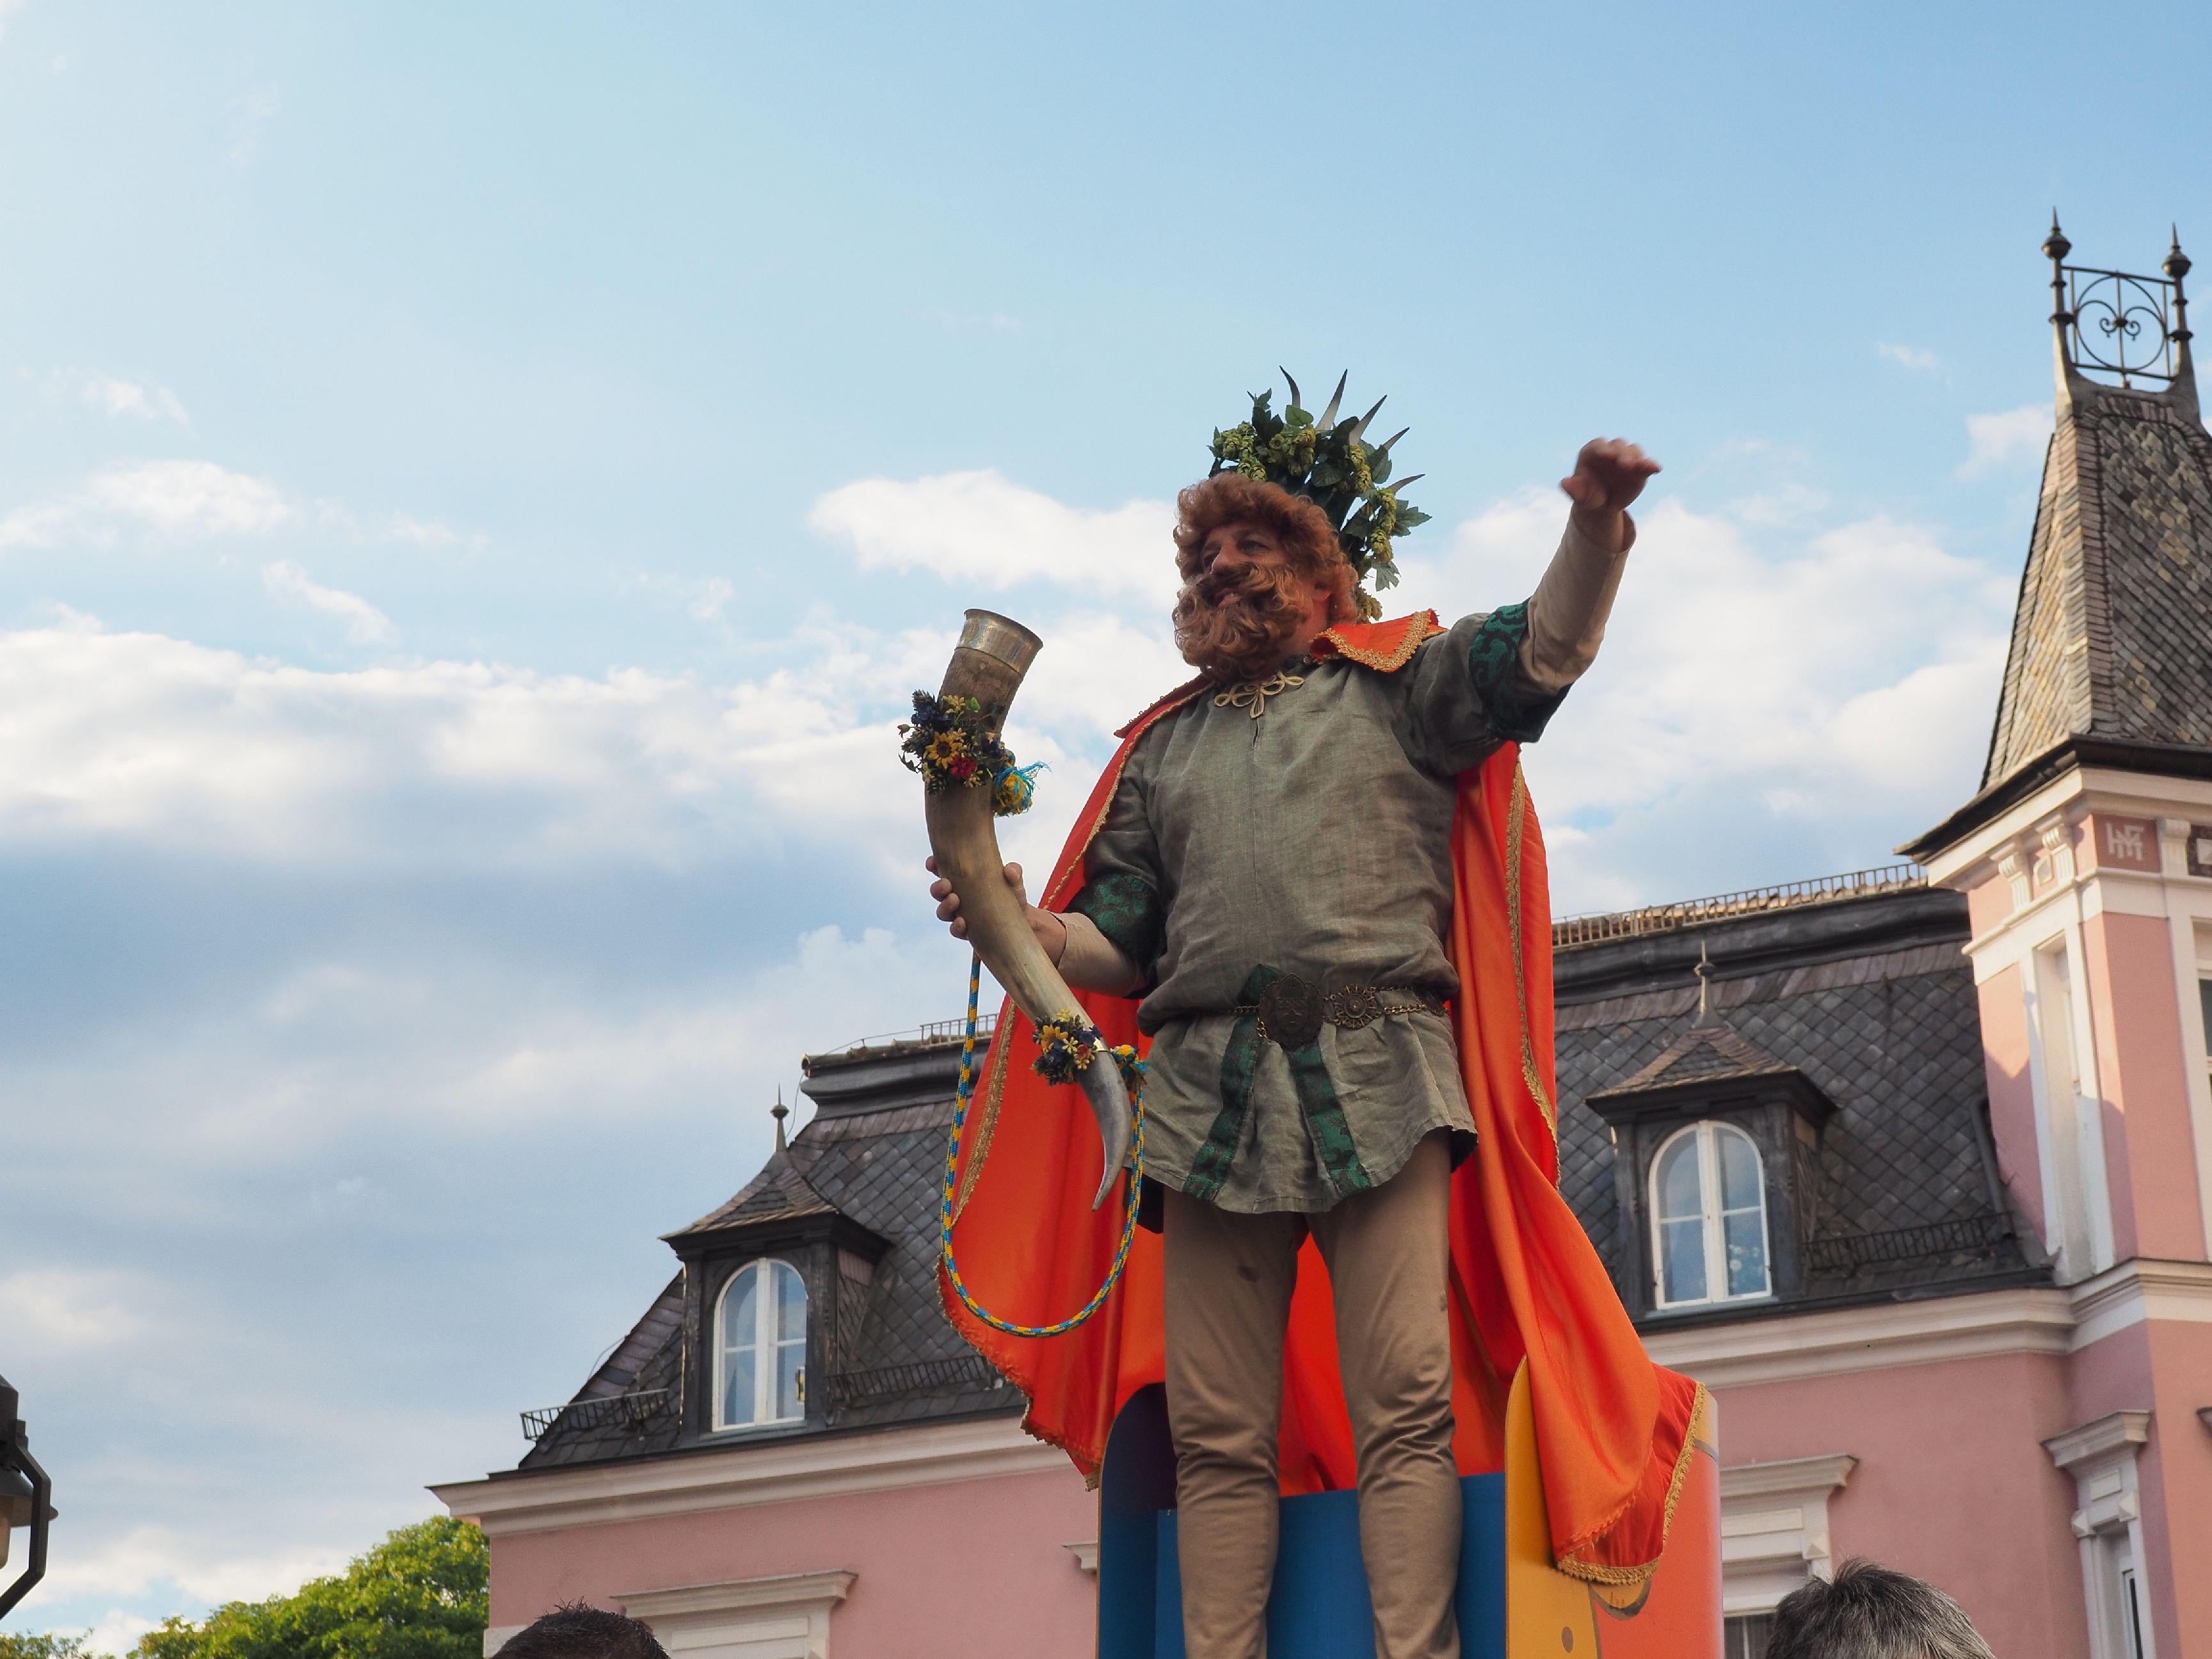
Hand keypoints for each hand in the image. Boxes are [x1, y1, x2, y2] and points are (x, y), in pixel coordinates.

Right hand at [926, 855, 1067, 961]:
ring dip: (945, 906)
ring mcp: (961, 915)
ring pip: (943, 912)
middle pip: (938, 893)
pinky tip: (962, 922)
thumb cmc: (1014, 896)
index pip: (943, 871)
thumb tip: (1008, 870)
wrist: (1026, 922)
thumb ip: (1014, 873)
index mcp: (964, 880)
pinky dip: (956, 927)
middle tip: (946, 884)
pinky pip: (956, 931)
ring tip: (954, 900)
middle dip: (938, 888)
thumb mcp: (1015, 882)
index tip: (932, 862)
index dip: (934, 866)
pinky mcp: (968, 932)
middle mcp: (958, 898)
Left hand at [1560, 437, 1659, 518]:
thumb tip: (1564, 482)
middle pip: (1618, 445)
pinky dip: (1651, 465)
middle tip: (1623, 464)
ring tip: (1635, 466)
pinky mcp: (1640, 469)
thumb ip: (1573, 489)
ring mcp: (1627, 458)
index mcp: (1593, 452)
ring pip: (1633, 450)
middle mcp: (1612, 451)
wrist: (1603, 506)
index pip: (1598, 445)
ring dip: (1636, 457)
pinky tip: (1656, 468)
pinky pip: (1646, 464)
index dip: (1602, 449)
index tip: (1606, 455)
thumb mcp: (1579, 495)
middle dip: (1621, 453)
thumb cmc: (1588, 496)